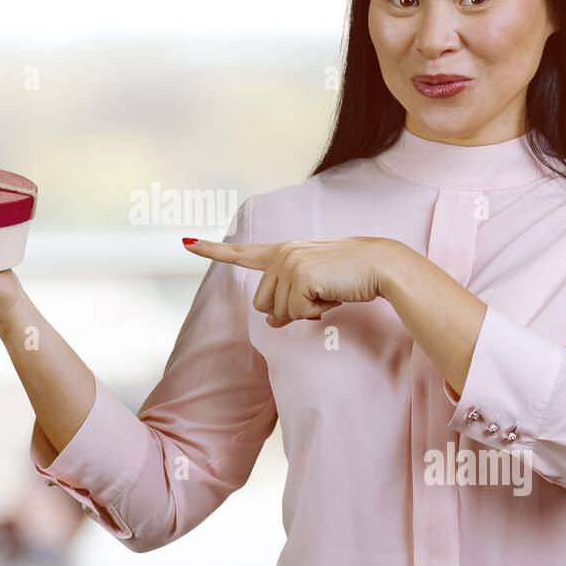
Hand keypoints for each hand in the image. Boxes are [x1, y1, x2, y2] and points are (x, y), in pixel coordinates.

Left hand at [185, 235, 404, 326]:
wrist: (379, 266)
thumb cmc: (351, 277)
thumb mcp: (315, 290)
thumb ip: (289, 301)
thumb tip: (271, 322)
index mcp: (283, 251)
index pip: (241, 253)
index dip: (212, 250)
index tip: (186, 242)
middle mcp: (281, 254)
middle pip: (263, 304)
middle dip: (288, 310)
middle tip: (318, 297)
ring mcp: (288, 264)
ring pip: (278, 312)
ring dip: (303, 312)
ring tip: (328, 293)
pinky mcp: (299, 276)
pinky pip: (295, 314)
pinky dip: (314, 313)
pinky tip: (331, 296)